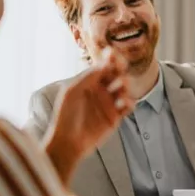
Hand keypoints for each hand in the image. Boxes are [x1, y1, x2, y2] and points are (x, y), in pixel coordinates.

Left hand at [44, 48, 132, 183]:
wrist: (68, 142)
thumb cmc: (65, 116)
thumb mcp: (72, 91)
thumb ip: (89, 76)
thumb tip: (105, 63)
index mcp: (89, 82)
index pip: (103, 66)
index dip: (109, 58)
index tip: (112, 53)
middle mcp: (101, 90)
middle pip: (117, 73)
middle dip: (120, 68)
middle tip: (120, 67)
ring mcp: (109, 102)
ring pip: (125, 87)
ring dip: (125, 84)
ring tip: (119, 88)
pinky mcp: (116, 116)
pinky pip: (129, 105)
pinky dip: (129, 102)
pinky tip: (122, 103)